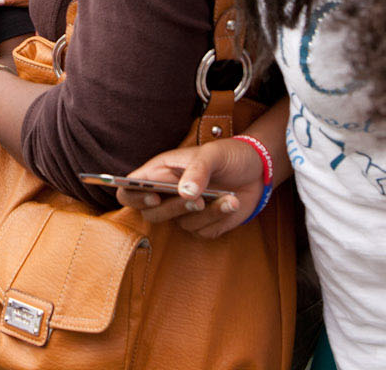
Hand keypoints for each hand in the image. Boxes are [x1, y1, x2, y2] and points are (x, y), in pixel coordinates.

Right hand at [115, 139, 263, 238]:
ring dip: (207, 212)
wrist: (256, 169)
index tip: (153, 196)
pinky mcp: (203, 224)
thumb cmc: (228, 155)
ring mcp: (184, 211)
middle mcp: (168, 194)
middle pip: (152, 213)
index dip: (133, 196)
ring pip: (181, 224)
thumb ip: (197, 171)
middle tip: (197, 200)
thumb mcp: (213, 154)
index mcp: (160, 172)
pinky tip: (233, 202)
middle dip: (174, 208)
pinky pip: (203, 231)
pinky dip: (219, 218)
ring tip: (229, 197)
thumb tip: (183, 193)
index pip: (130, 189)